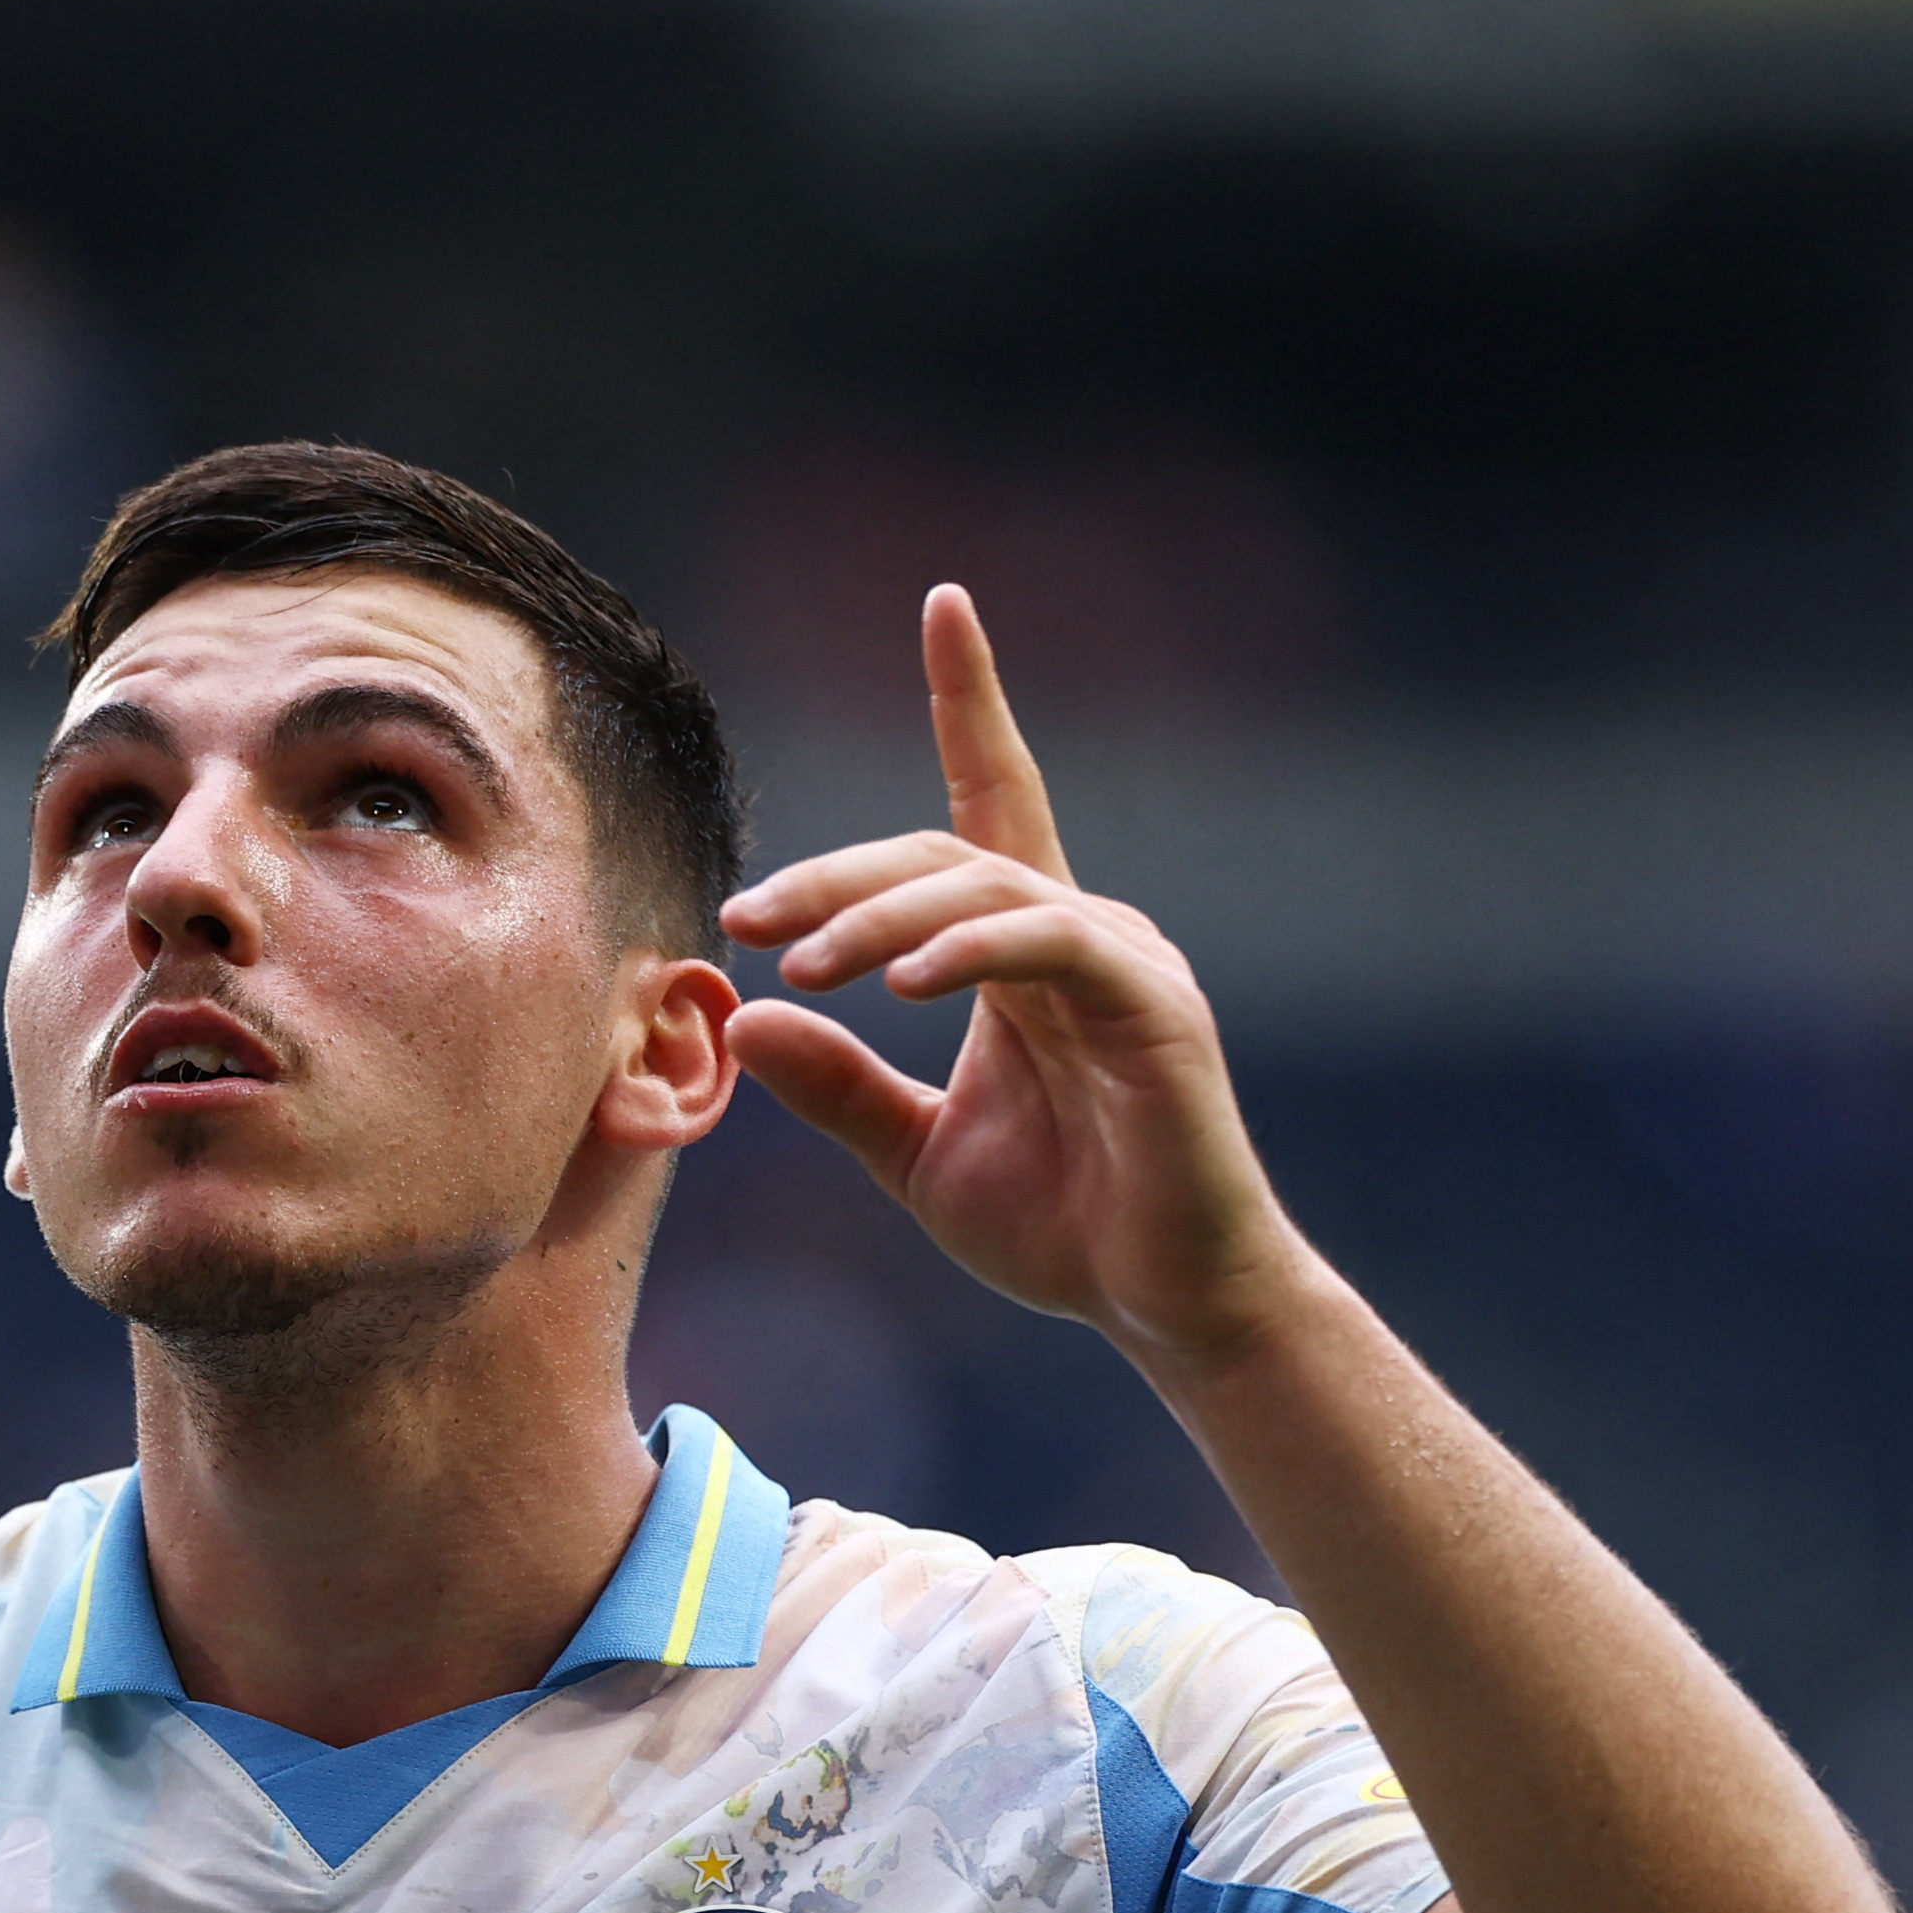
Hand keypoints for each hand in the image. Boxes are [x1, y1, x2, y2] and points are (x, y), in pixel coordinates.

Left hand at [719, 587, 1318, 1369]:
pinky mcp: (1154, 1007)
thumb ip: (837, 1087)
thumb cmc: (1063, 1229)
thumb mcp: (913, 1154)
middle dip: (839, 875)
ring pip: (985, 891)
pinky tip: (900, 984)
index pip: (992, 800)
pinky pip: (1049, 945)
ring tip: (803, 967)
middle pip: (947, 852)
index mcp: (1025, 955)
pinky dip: (970, 952)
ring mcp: (1124, 963)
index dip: (971, 701)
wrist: (1167, 1306)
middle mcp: (1079, 934)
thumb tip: (745, 1016)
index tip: (946, 606)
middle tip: (748, 920)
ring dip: (879, 919)